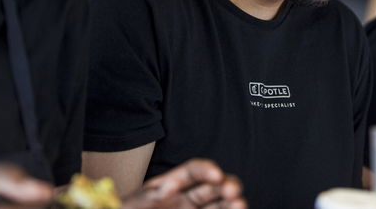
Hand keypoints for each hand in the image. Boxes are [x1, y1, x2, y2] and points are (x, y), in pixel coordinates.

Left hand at [123, 159, 245, 208]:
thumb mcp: (135, 205)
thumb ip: (149, 198)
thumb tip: (169, 188)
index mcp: (170, 186)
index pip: (192, 172)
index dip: (205, 170)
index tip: (216, 174)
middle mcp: (186, 200)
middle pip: (212, 188)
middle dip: (226, 186)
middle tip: (233, 192)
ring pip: (220, 206)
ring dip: (232, 204)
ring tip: (240, 205)